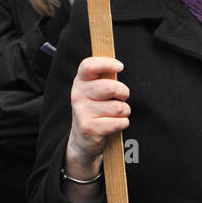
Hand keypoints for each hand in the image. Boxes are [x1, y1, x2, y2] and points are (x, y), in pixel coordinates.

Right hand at [65, 55, 129, 170]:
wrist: (82, 139)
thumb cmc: (95, 110)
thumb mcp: (95, 91)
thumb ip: (104, 78)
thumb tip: (117, 66)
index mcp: (80, 81)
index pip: (89, 65)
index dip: (107, 63)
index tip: (120, 67)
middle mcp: (78, 95)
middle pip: (112, 88)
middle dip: (123, 94)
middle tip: (120, 98)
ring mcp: (82, 112)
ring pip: (119, 107)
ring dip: (124, 112)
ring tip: (115, 114)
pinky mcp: (89, 128)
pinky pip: (120, 122)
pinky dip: (123, 123)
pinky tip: (114, 124)